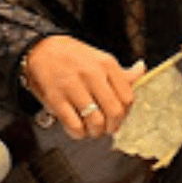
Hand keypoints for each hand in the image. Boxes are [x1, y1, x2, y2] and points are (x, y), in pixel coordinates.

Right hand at [20, 35, 144, 139]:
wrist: (40, 49)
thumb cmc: (71, 56)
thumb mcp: (99, 58)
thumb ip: (121, 71)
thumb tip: (141, 70)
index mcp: (106, 64)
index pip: (128, 97)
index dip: (125, 113)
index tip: (119, 117)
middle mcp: (91, 74)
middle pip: (114, 112)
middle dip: (112, 126)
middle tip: (107, 127)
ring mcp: (73, 86)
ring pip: (96, 122)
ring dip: (96, 132)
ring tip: (92, 129)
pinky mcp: (55, 99)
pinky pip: (74, 126)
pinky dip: (78, 133)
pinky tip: (77, 128)